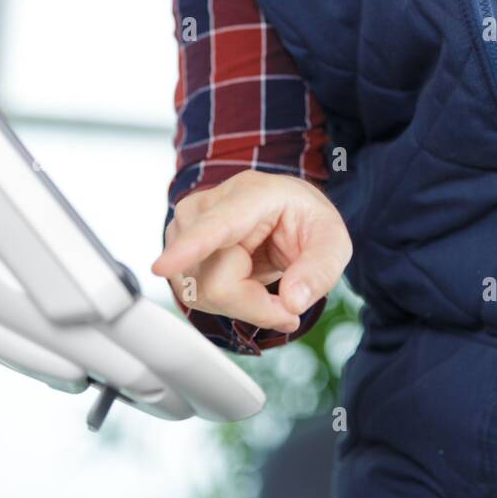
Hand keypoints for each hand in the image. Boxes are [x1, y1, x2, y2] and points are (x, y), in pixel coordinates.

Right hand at [152, 170, 351, 333]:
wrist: (281, 212)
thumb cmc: (304, 221)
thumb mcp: (333, 241)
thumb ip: (321, 270)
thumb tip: (292, 302)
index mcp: (253, 194)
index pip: (217, 224)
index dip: (190, 248)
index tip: (162, 266)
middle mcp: (210, 205)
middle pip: (216, 281)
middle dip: (254, 303)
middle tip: (287, 300)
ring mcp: (186, 226)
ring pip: (200, 292)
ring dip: (239, 302)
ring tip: (261, 278)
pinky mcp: (176, 246)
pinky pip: (193, 294)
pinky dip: (225, 300)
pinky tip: (242, 281)